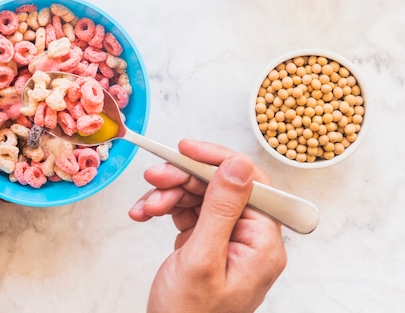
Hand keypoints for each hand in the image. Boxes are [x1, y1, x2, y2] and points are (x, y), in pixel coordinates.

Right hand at [129, 140, 286, 312]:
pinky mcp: (208, 242)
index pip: (249, 183)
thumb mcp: (202, 259)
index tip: (186, 150)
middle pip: (220, 186)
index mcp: (262, 244)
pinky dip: (165, 207)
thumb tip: (238, 165)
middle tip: (154, 177)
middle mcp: (249, 238)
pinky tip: (146, 214)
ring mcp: (228, 240)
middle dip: (183, 179)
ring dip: (169, 194)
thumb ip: (221, 209)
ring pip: (201, 195)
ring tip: (146, 206)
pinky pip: (189, 210)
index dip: (217, 161)